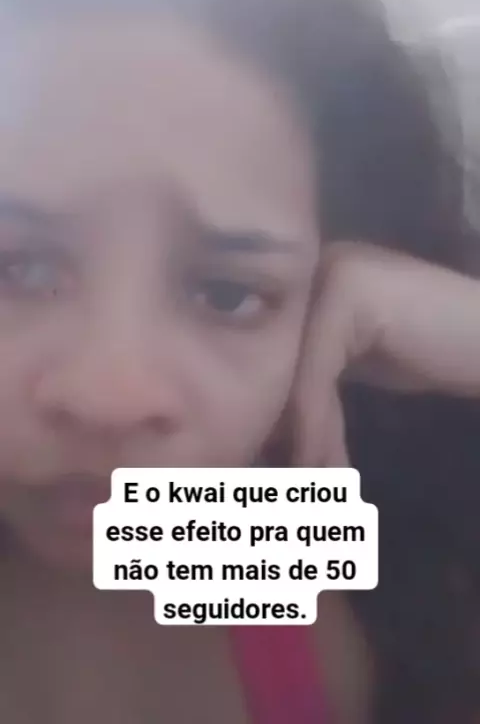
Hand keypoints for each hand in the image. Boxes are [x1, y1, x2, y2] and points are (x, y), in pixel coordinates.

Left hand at [295, 242, 479, 465]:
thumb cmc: (439, 349)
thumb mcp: (360, 357)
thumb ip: (314, 369)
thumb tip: (265, 412)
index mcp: (312, 273)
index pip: (275, 346)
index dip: (279, 405)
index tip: (281, 457)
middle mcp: (317, 263)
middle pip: (281, 356)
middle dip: (286, 420)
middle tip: (294, 474)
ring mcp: (334, 271)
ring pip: (297, 367)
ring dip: (302, 431)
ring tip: (310, 477)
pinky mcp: (351, 293)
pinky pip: (317, 371)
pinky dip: (317, 422)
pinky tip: (323, 460)